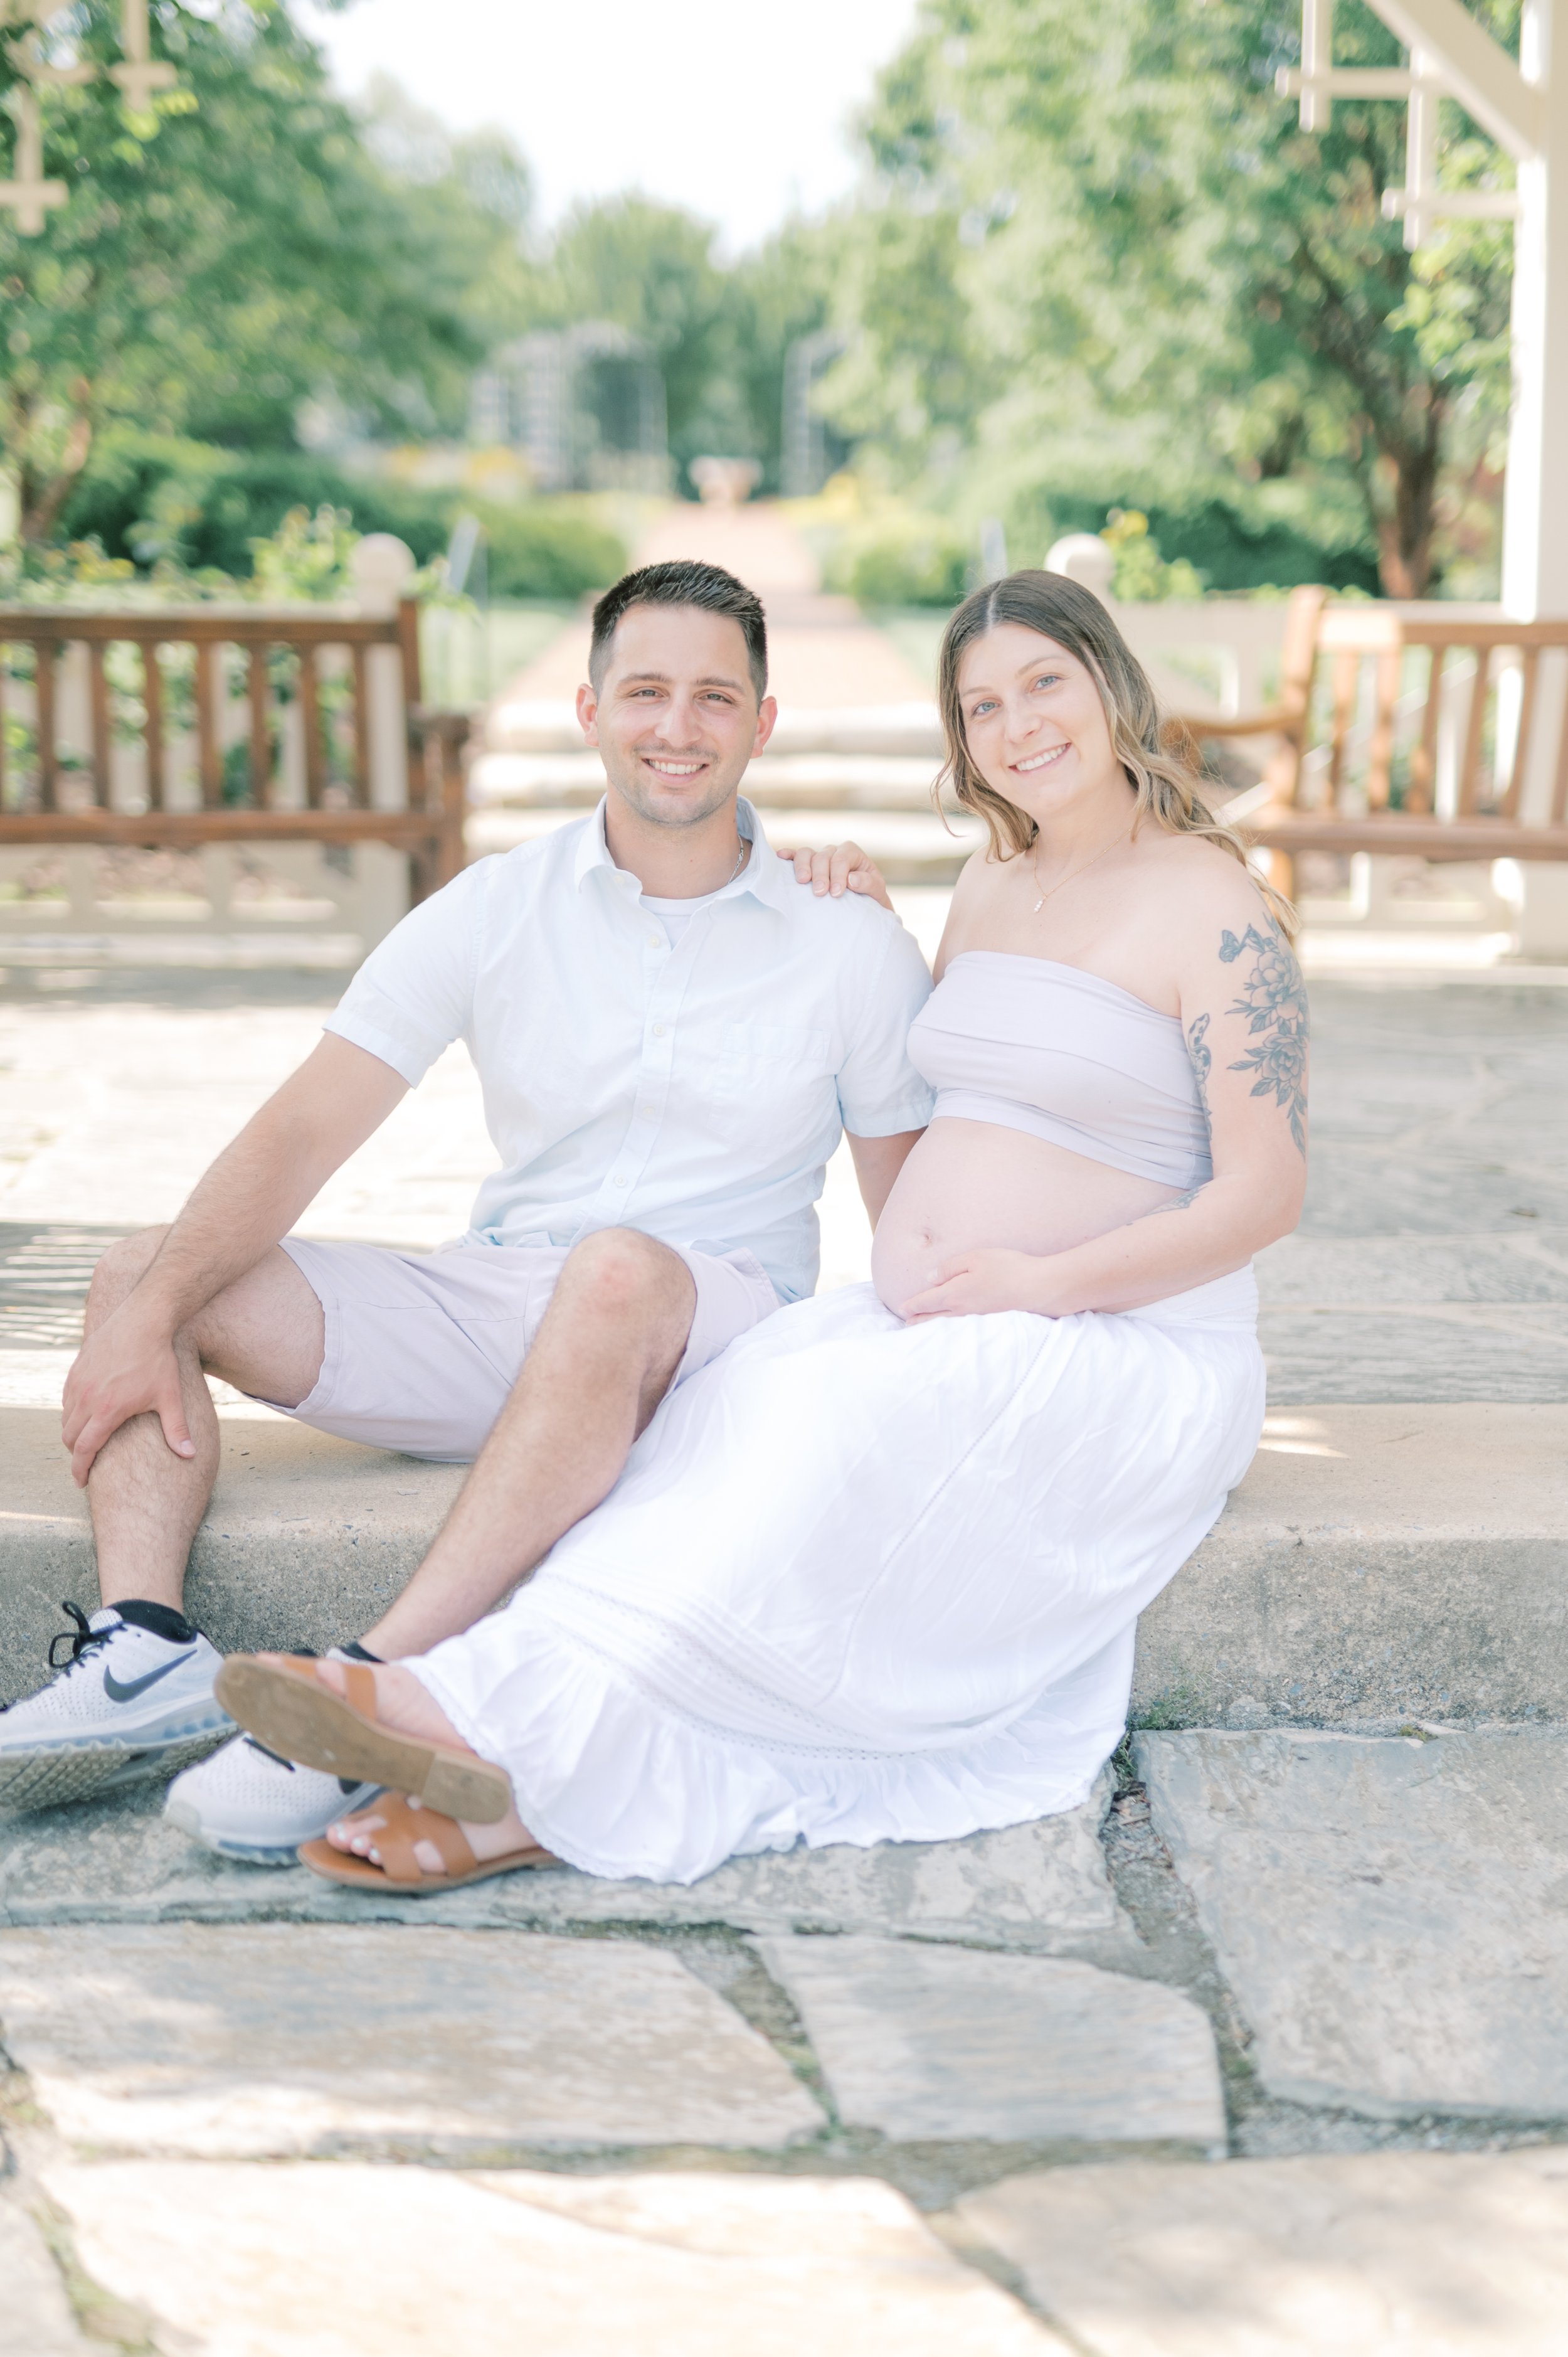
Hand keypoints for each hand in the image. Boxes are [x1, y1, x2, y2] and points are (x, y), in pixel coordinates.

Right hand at [61, 1301, 194, 1485]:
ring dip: (73, 1432)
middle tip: (87, 1462)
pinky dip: (72, 1412)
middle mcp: (86, 1398)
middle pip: (70, 1437)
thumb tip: (190, 1455)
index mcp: (107, 1410)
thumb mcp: (170, 1398)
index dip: (80, 1469)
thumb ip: (177, 1430)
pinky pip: (66, 1399)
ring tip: (88, 1439)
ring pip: (66, 1418)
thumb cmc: (158, 1360)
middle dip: (76, 1454)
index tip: (82, 1482)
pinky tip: (87, 1413)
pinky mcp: (76, 1370)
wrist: (142, 1321)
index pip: (84, 1450)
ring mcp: (78, 1383)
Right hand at [776, 841, 892, 910]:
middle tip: (820, 892)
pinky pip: (795, 856)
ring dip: (803, 866)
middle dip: (821, 874)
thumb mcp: (876, 891)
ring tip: (802, 881)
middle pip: (823, 856)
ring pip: (806, 853)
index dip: (838, 875)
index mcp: (851, 853)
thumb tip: (851, 880)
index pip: (841, 859)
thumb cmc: (870, 897)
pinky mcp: (806, 865)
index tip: (836, 893)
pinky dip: (788, 855)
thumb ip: (868, 883)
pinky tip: (780, 856)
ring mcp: (818, 857)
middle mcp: (833, 851)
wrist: (862, 905)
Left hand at [901, 1248, 1054, 1321]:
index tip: (901, 1309)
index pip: (926, 1302)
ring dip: (932, 1327)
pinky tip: (952, 1328)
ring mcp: (976, 1321)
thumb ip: (950, 1268)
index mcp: (955, 1294)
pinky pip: (962, 1329)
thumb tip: (930, 1278)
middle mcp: (962, 1311)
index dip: (912, 1305)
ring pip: (947, 1326)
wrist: (1039, 1288)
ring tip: (923, 1329)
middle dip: (918, 1320)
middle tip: (906, 1323)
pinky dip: (950, 1330)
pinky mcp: (990, 1325)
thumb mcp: (976, 1258)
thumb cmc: (1008, 1268)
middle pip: (934, 1318)